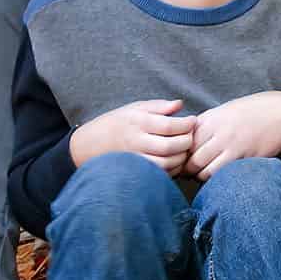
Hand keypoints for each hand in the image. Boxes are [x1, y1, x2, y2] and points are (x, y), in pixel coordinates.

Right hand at [69, 99, 195, 172]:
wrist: (87, 146)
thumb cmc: (114, 123)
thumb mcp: (133, 108)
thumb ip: (158, 106)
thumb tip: (181, 104)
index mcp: (137, 122)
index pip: (169, 125)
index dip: (186, 124)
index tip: (193, 121)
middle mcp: (135, 141)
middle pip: (169, 146)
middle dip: (187, 142)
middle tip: (191, 136)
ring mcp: (134, 159)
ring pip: (166, 163)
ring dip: (181, 158)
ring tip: (184, 149)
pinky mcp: (135, 172)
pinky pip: (159, 174)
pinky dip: (172, 170)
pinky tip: (174, 161)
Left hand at [187, 93, 280, 180]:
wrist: (279, 114)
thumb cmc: (249, 114)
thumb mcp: (223, 112)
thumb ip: (203, 125)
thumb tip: (181, 141)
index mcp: (209, 119)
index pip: (183, 143)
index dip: (179, 155)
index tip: (181, 161)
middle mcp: (218, 131)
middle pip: (191, 159)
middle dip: (187, 170)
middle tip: (189, 174)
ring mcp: (231, 144)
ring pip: (203, 171)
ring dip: (200, 177)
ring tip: (203, 176)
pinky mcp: (244, 157)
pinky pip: (221, 174)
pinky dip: (215, 180)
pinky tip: (218, 177)